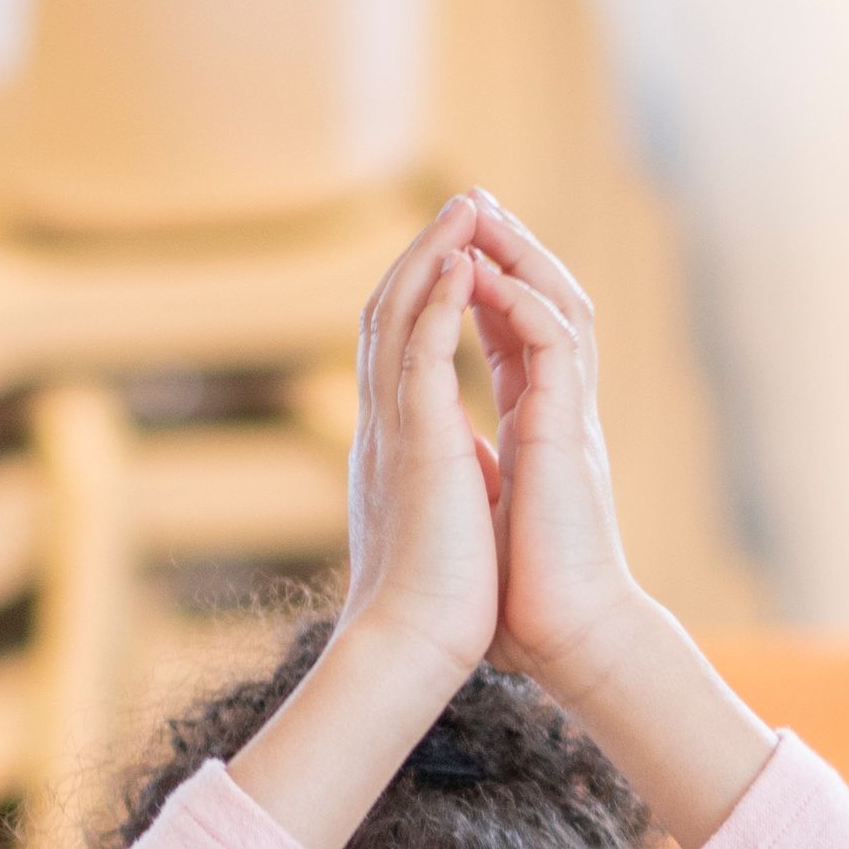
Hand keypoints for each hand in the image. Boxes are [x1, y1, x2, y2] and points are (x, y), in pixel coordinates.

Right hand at [331, 203, 509, 684]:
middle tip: (459, 203)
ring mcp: (395, 430)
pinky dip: (439, 304)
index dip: (426, 291)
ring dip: (432, 255)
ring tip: (463, 207)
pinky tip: (461, 264)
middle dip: (425, 252)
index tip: (458, 252)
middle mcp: (386, 424)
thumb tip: (445, 467)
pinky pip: (421, 355)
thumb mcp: (438, 515)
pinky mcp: (418, 445)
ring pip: (400, 316)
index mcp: (398, 441)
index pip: (402, 345)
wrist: (416, 645)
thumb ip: (435, 476)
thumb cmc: (434, 598)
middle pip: (390, 310)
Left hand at [459, 194, 665, 695]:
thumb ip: (475, 478)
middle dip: (508, 248)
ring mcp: (570, 418)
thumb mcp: (485, 514)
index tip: (455, 248)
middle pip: (543, 303)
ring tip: (481, 210)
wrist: (560, 640)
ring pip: (558, 306)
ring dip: (520, 253)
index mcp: (536, 430)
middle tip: (472, 199)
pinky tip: (487, 271)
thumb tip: (446, 475)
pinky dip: (522, 300)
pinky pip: (553, 343)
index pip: (512, 336)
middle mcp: (558, 413)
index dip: (486, 288)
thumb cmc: (521, 599)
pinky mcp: (570, 432)